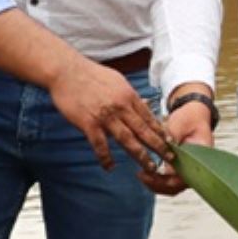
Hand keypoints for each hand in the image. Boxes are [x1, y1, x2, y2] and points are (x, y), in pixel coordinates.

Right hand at [48, 59, 173, 176]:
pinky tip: (110, 166)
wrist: (66, 71)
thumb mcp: (118, 80)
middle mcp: (120, 107)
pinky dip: (106, 157)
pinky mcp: (89, 123)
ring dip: (140, 155)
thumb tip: (144, 104)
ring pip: (127, 140)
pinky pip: (100, 144)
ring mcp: (105, 116)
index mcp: (128, 96)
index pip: (149, 117)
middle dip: (159, 146)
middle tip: (170, 158)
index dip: (161, 131)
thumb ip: (130, 95)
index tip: (170, 142)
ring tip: (150, 167)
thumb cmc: (91, 74)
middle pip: (143, 130)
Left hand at [142, 99, 215, 195]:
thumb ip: (172, 136)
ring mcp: (187, 169)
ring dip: (156, 184)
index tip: (152, 174)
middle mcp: (195, 168)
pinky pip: (169, 180)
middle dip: (158, 185)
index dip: (168, 181)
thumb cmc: (189, 118)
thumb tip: (163, 148)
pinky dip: (157, 180)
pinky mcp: (179, 168)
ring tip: (141, 175)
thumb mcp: (180, 124)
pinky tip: (145, 173)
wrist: (194, 115)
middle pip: (178, 186)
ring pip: (172, 187)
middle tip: (142, 176)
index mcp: (201, 158)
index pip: (185, 178)